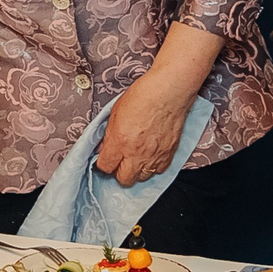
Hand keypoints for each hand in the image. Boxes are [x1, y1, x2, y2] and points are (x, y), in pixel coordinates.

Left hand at [95, 66, 195, 185]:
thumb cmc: (142, 96)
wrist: (168, 92)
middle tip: (118, 163)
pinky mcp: (169, 154)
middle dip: (118, 172)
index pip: (105, 166)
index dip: (103, 164)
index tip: (104, 159)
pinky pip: (159, 171)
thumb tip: (103, 147)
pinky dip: (153, 167)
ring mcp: (154, 155)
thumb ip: (108, 135)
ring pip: (142, 178)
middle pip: (124, 179)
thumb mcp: (114, 113)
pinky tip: (150, 157)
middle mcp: (136, 153)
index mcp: (119, 141)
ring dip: (136, 171)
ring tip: (134, 160)